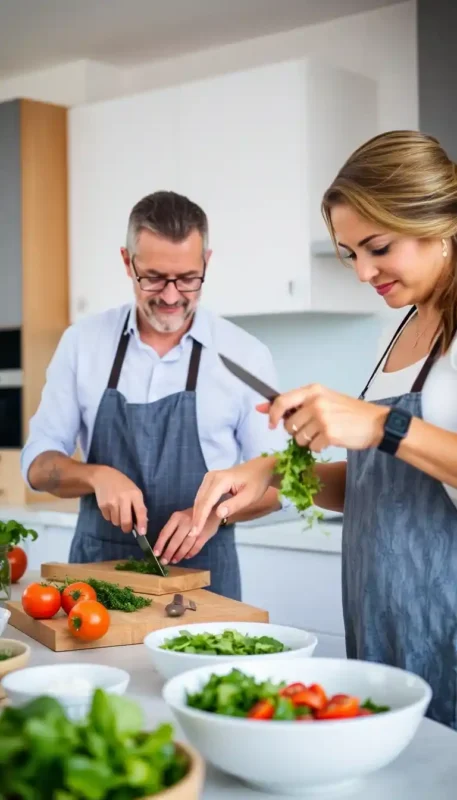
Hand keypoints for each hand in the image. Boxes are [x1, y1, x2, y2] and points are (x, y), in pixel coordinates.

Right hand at [89, 466, 147, 533]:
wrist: (104, 477)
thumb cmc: (123, 486)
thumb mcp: (134, 491)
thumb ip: (138, 506)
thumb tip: (142, 523)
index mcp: (135, 494)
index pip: (140, 511)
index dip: (142, 523)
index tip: (143, 533)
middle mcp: (123, 498)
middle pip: (126, 521)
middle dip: (127, 528)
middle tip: (127, 528)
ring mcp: (112, 502)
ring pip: (116, 522)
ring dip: (118, 521)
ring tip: (118, 511)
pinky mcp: (102, 505)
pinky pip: (108, 519)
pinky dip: (110, 516)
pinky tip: (111, 507)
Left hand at [153, 507, 220, 564]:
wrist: (212, 511)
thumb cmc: (192, 515)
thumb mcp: (180, 517)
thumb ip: (172, 528)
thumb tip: (162, 545)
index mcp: (177, 517)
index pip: (166, 532)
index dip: (160, 544)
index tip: (156, 554)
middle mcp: (186, 522)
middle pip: (175, 540)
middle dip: (169, 552)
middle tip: (164, 561)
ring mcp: (196, 529)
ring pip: (186, 545)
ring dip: (179, 554)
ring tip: (174, 561)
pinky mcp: (205, 535)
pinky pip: (196, 547)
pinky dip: (191, 553)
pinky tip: (186, 557)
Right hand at [191, 456, 275, 535]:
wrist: (260, 469)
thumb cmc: (257, 483)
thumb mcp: (249, 496)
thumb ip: (234, 505)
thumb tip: (218, 514)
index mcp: (221, 480)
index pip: (207, 502)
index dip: (201, 518)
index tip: (195, 533)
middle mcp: (211, 477)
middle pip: (200, 500)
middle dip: (196, 518)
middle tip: (192, 534)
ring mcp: (209, 477)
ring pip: (199, 498)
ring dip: (197, 513)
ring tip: (194, 529)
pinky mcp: (210, 480)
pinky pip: (202, 496)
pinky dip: (200, 507)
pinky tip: (200, 518)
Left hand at [258, 384, 387, 451]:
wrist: (376, 423)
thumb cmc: (349, 412)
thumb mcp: (324, 399)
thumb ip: (296, 403)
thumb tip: (262, 408)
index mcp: (313, 390)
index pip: (281, 401)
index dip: (272, 414)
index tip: (271, 424)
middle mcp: (316, 402)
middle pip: (288, 424)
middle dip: (296, 431)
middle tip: (313, 428)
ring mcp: (322, 418)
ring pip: (298, 438)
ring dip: (308, 440)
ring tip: (324, 433)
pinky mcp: (329, 434)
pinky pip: (311, 447)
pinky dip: (318, 447)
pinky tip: (331, 439)